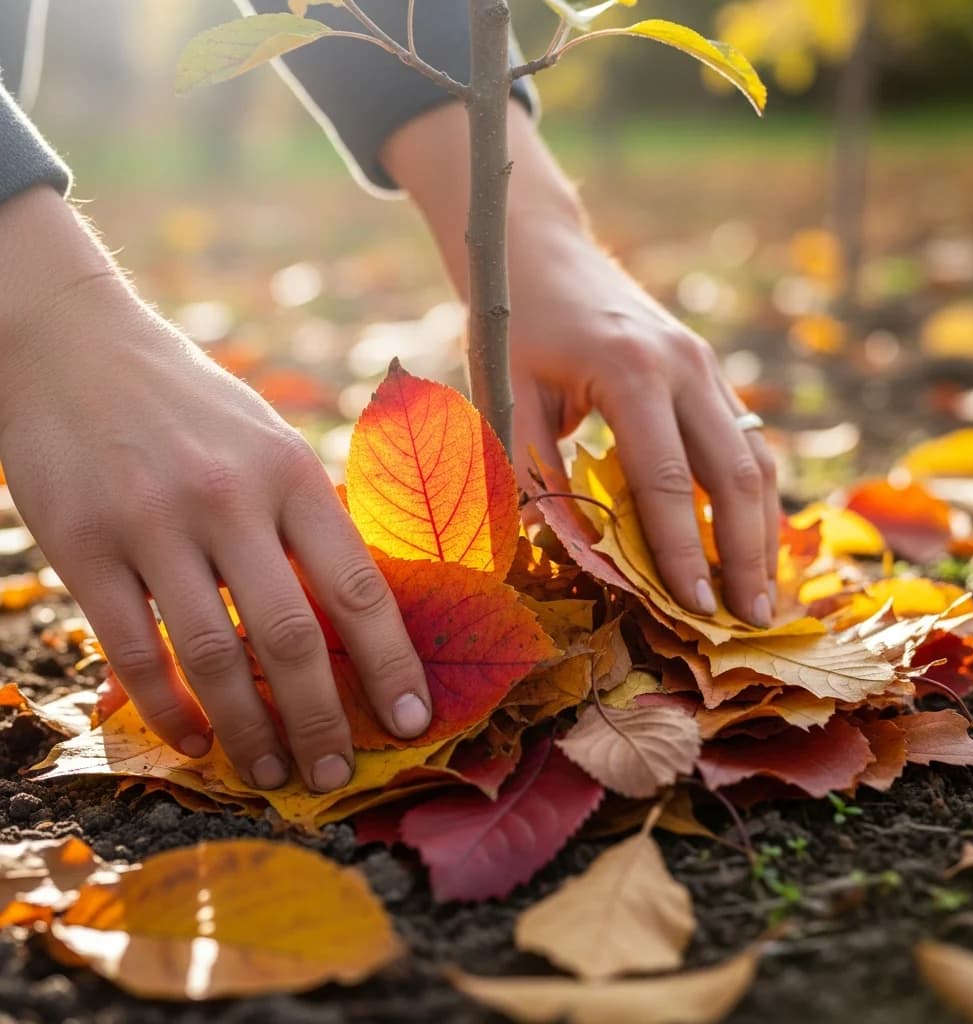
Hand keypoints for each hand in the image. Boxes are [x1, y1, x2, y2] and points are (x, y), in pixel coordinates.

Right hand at [0, 187, 432, 790]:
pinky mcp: (83, 546)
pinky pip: (134, 649)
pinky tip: (192, 739)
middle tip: (334, 776)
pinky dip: (167, 707)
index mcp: (291, 472)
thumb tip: (353, 613)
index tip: (412, 720)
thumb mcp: (268, 441)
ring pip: (213, 655)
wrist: (75, 347)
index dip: (391, 661)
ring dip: (247, 729)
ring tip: (268, 773)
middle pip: (291, 635)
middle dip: (320, 720)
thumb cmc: (193, 407)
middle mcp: (230, 498)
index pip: (356, 584)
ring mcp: (153, 523)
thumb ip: (306, 520)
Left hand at [383, 104, 778, 625]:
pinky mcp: (709, 371)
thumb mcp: (509, 398)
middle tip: (749, 621)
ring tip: (760, 594)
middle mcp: (685, 367)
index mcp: (632, 372)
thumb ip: (539, 475)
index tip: (693, 610)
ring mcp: (706, 365)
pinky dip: (751, 497)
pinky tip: (748, 540)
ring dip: (762, 530)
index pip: (667, 483)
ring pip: (755, 459)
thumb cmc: (515, 325)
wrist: (541, 251)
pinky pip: (744, 441)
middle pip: (735, 475)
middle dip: (745, 555)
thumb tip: (580, 556)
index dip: (682, 552)